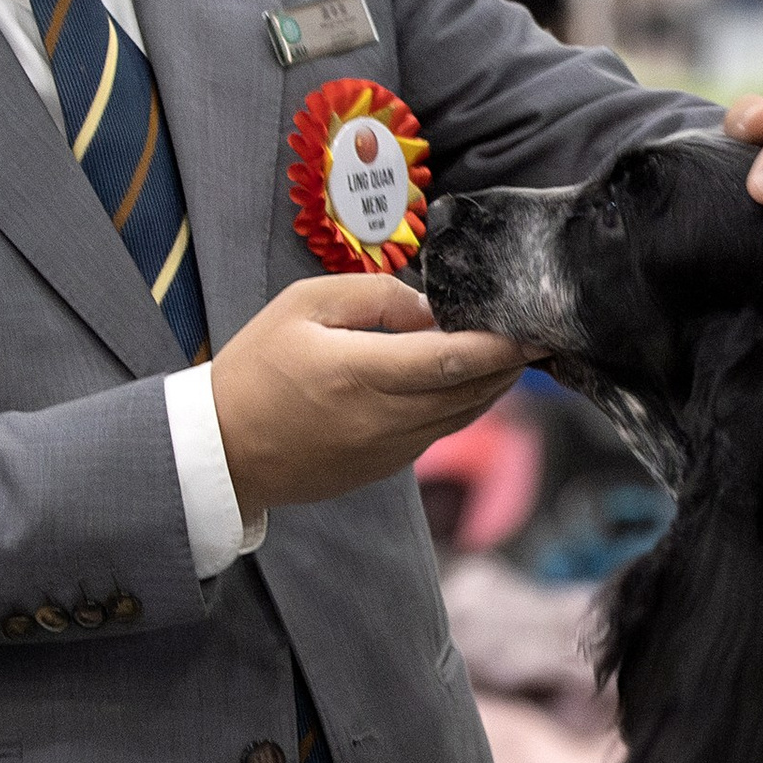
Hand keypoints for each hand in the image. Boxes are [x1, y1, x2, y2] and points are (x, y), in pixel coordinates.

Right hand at [212, 272, 533, 518]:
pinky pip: (441, 431)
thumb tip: (431, 307)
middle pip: (470, 391)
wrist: (224, 449)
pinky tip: (471, 380)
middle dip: (510, 363)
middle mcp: (383, 418)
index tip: (533, 326)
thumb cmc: (257, 368)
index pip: (451, 359)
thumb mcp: (302, 307)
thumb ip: (373, 296)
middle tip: (538, 332)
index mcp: (360, 373)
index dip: (499, 345)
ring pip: (463, 415)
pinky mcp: (388, 465)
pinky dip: (465, 404)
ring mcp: (390, 448)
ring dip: (494, 386)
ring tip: (515, 353)